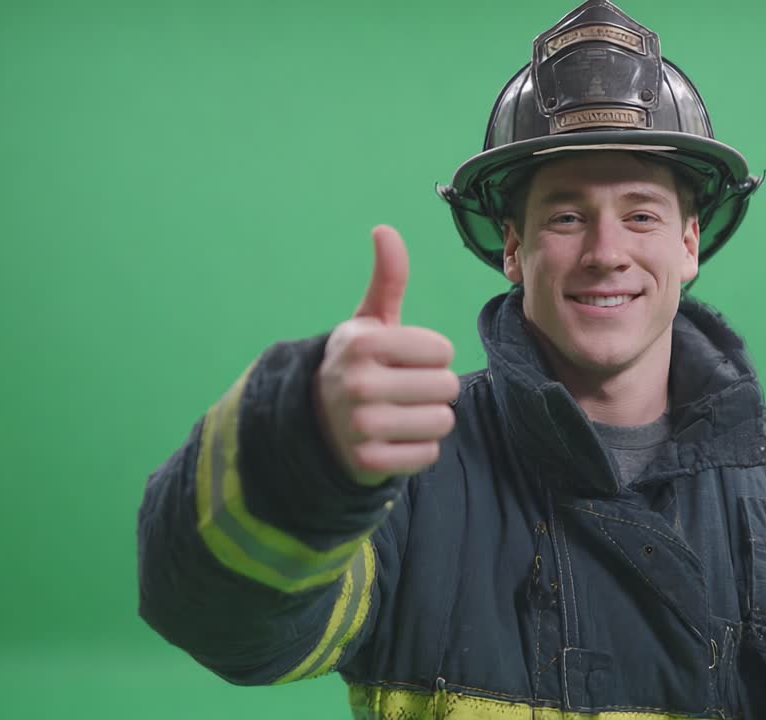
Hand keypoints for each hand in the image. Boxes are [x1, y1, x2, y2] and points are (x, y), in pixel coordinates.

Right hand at [315, 225, 458, 485]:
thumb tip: (384, 229)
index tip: (407, 359)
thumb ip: (387, 279)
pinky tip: (396, 439)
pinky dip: (420, 449)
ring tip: (403, 413)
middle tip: (406, 389)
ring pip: (442, 421)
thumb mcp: (369, 321)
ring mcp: (360, 427)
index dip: (433, 355)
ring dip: (430, 418)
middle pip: (447, 387)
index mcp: (362, 343)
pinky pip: (428, 454)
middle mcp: (357, 384)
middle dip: (434, 388)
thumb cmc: (359, 364)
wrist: (318, 422)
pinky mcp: (368, 463)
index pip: (442, 350)